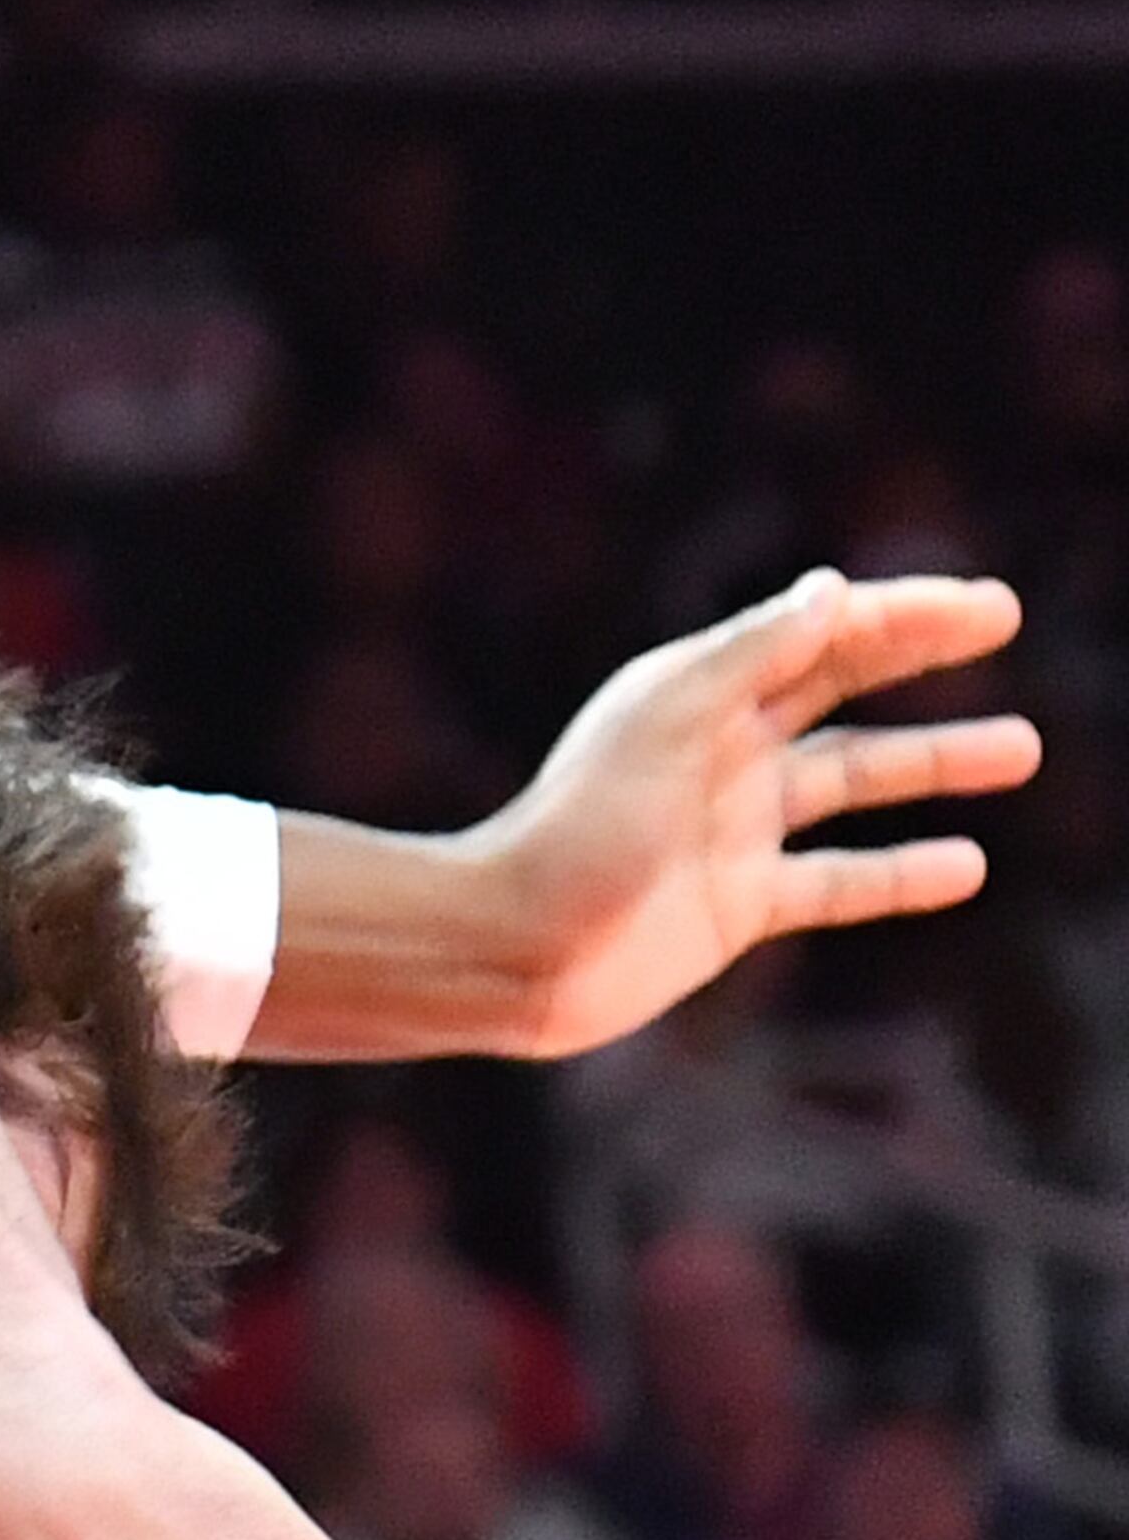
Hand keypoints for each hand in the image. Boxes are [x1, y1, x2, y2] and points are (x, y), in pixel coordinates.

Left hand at [478, 568, 1035, 1061]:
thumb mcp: (666, 722)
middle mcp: (724, 751)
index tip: (983, 607)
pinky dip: (902, 873)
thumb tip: (833, 590)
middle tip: (1006, 618)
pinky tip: (967, 864)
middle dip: (922, 654)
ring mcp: (737, 829)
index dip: (900, 613)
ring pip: (857, 780)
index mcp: (700, 692)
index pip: (818, 633)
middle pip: (842, 686)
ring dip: (937, 761)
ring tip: (1022, 746)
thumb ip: (751, 656)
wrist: (516, 950)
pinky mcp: (742, 904)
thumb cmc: (577, 828)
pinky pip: (841, 882)